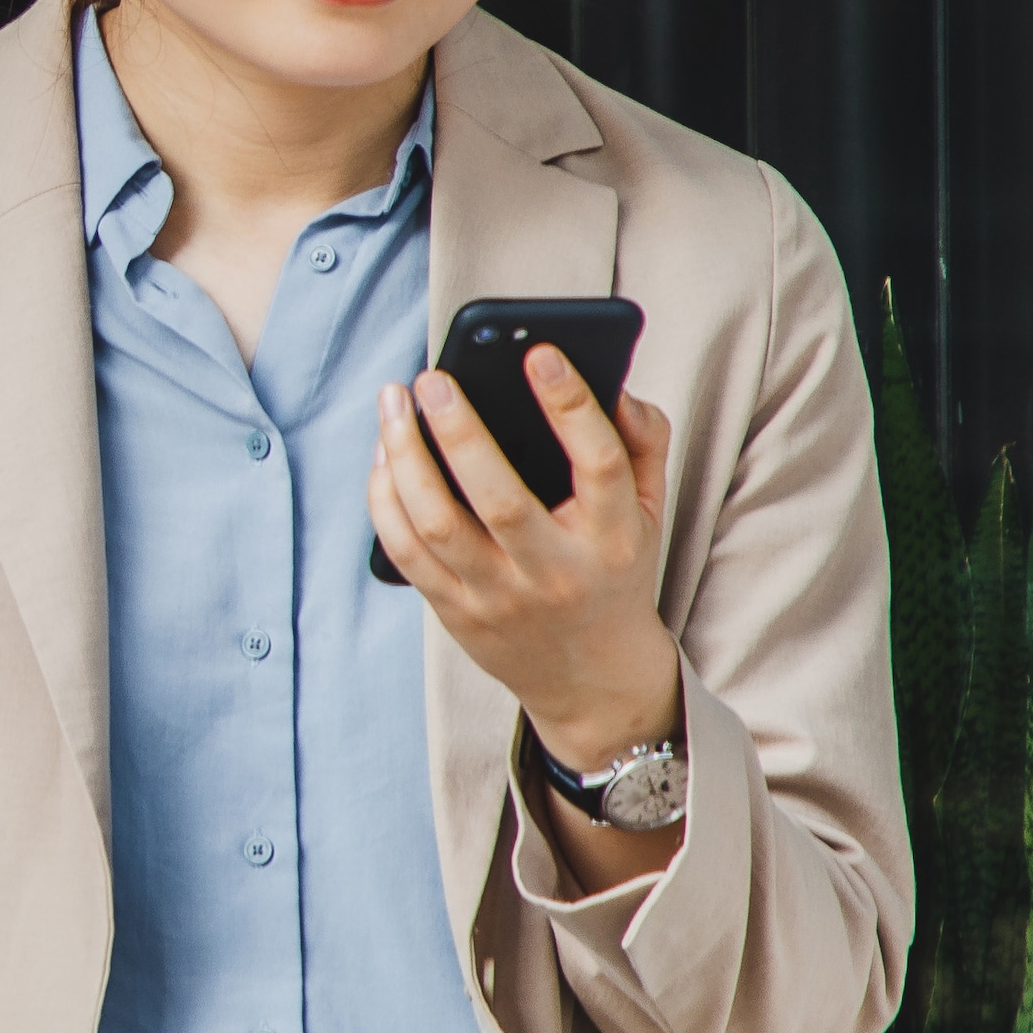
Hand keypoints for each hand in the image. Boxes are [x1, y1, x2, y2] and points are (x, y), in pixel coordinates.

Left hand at [370, 348, 686, 860]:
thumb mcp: (649, 511)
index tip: (539, 355)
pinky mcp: (454, 612)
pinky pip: (404, 550)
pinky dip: (385, 496)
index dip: (570, 406)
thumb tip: (610, 385)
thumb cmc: (614, 569)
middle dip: (460, 432)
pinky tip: (384, 452)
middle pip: (500, 499)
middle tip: (432, 378)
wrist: (592, 677)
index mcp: (613, 537)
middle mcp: (555, 572)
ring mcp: (499, 597)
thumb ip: (641, 442)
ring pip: (436, 524)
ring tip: (392, 401)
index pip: (599, 464)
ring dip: (404, 456)